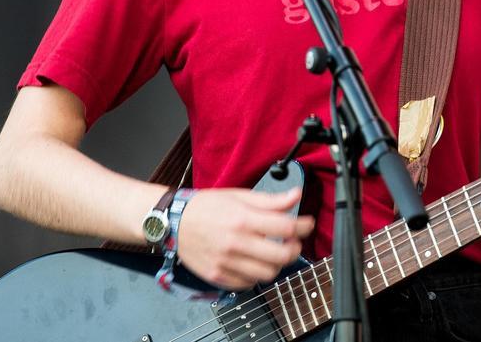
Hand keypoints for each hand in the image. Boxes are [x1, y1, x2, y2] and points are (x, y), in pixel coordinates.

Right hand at [176, 186, 314, 289]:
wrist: (173, 222)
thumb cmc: (206, 207)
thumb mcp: (239, 195)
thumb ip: (269, 200)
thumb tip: (295, 196)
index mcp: (243, 219)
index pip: (286, 227)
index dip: (304, 226)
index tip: (307, 224)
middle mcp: (236, 243)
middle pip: (281, 256)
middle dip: (295, 248)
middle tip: (293, 241)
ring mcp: (226, 263)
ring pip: (267, 274)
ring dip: (277, 265)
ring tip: (275, 253)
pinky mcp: (217, 276)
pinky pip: (248, 285)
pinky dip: (256, 276)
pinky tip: (254, 263)